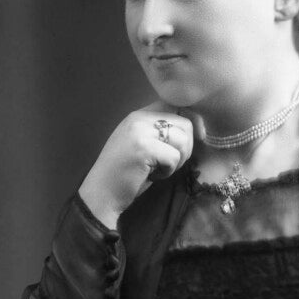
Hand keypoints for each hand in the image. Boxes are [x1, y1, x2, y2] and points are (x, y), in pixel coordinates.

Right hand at [78, 102, 194, 227]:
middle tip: (171, 163)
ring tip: (160, 168)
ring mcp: (140, 132)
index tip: (197, 137)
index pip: (176, 105)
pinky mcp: (143, 148)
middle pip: (184, 123)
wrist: (101, 194)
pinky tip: (153, 175)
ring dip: (178, 160)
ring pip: (182, 140)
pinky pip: (174, 157)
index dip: (192, 120)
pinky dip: (168, 171)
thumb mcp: (143, 144)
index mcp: (139, 115)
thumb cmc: (125, 173)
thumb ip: (161, 132)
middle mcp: (139, 118)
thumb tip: (195, 128)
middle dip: (186, 147)